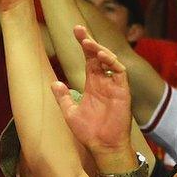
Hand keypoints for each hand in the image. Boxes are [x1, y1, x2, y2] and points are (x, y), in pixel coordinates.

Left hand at [54, 27, 135, 157]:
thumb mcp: (70, 113)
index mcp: (92, 83)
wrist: (103, 147)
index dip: (83, 44)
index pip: (88, 59)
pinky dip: (113, 63)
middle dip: (90, 41)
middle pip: (98, 55)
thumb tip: (54, 83)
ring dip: (100, 50)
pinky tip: (103, 57)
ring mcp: (114, 85)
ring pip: (110, 60)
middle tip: (79, 30)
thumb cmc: (89, 132)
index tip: (75, 30)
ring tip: (89, 43)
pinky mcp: (123, 92)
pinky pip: (120, 73)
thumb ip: (63, 97)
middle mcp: (104, 81)